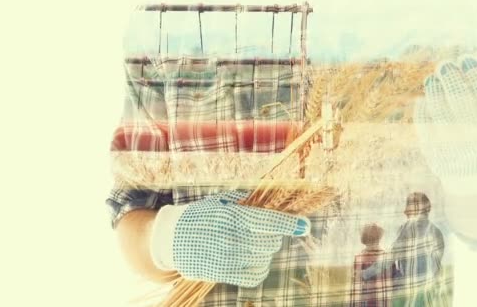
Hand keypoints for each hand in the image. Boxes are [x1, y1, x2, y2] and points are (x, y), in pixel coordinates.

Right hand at [150, 190, 310, 287]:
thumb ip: (246, 203)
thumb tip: (273, 201)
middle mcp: (230, 238)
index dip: (289, 224)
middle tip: (266, 231)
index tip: (305, 226)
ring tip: (255, 244)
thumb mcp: (220, 202)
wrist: (171, 238)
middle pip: (270, 241)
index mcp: (230, 216)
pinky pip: (254, 275)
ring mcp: (227, 258)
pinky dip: (260, 268)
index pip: (268, 221)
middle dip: (274, 235)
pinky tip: (255, 260)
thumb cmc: (200, 215)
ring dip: (266, 251)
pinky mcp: (223, 274)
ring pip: (264, 258)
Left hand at [413, 53, 476, 194]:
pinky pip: (424, 125)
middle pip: (460, 101)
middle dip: (451, 78)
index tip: (467, 58)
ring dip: (434, 90)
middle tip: (445, 64)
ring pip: (439, 110)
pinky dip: (422, 110)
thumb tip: (475, 56)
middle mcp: (472, 139)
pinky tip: (423, 99)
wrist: (471, 176)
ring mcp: (450, 146)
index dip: (475, 74)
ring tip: (432, 78)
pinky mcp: (431, 152)